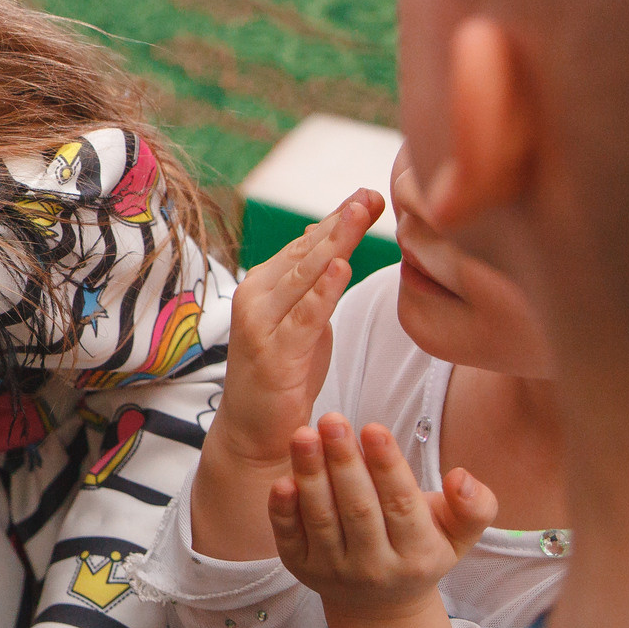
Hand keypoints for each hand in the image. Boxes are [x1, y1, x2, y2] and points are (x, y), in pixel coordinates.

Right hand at [190, 192, 382, 561]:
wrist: (256, 433)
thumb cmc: (286, 376)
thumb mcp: (307, 323)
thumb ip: (316, 288)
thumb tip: (333, 246)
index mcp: (266, 285)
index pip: (307, 243)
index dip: (338, 218)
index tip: (372, 194)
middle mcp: (256, 296)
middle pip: (305, 251)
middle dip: (341, 221)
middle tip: (372, 194)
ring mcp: (260, 324)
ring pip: (303, 276)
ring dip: (333, 243)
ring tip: (358, 215)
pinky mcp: (272, 354)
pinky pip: (302, 318)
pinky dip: (321, 292)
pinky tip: (339, 269)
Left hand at [271, 415, 494, 627]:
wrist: (379, 605)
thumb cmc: (419, 549)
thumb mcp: (457, 534)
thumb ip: (474, 507)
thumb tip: (462, 477)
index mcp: (418, 555)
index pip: (401, 506)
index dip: (387, 467)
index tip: (373, 428)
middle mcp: (375, 567)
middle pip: (358, 510)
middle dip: (344, 463)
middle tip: (331, 420)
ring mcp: (333, 571)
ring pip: (321, 520)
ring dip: (310, 475)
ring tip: (303, 435)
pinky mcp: (300, 568)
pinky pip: (289, 538)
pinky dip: (282, 511)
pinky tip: (282, 480)